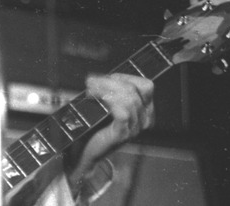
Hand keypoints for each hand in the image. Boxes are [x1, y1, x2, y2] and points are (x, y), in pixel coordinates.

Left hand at [66, 73, 154, 188]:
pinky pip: (123, 113)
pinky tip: (96, 97)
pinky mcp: (123, 135)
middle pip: (135, 90)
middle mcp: (144, 119)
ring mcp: (135, 128)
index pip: (146, 86)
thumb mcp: (104, 105)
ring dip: (106, 89)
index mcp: (144, 110)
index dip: (126, 77)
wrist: (83, 151)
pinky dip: (109, 100)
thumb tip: (100, 77)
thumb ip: (110, 92)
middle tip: (91, 82)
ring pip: (129, 99)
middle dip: (111, 81)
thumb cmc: (93, 126)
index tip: (104, 78)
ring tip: (89, 89)